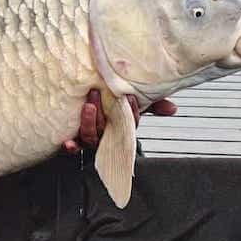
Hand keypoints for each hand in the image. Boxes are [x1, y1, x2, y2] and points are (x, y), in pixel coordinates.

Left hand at [61, 90, 177, 153]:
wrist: (88, 99)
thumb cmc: (112, 103)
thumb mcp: (131, 100)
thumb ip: (152, 102)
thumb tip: (173, 108)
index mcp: (121, 125)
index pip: (130, 123)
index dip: (132, 113)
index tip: (130, 98)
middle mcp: (106, 133)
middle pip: (107, 130)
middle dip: (103, 114)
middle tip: (97, 93)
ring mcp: (91, 137)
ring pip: (91, 137)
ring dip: (89, 123)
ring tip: (87, 106)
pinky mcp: (76, 138)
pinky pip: (75, 147)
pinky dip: (72, 146)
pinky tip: (68, 142)